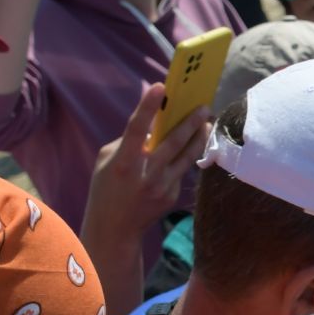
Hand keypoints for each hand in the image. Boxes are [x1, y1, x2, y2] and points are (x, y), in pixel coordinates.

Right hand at [83, 84, 210, 238]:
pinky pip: (181, 170)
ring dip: (198, 136)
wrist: (115, 228)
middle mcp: (145, 174)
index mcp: (123, 162)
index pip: (136, 129)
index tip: (160, 86)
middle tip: (203, 105)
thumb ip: (129, 142)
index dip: (148, 106)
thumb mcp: (108, 161)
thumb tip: (154, 126)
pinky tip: (192, 145)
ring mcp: (161, 187)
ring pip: (186, 156)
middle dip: (190, 121)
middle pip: (173, 142)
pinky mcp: (172, 195)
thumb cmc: (106, 187)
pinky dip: (186, 156)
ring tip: (207, 121)